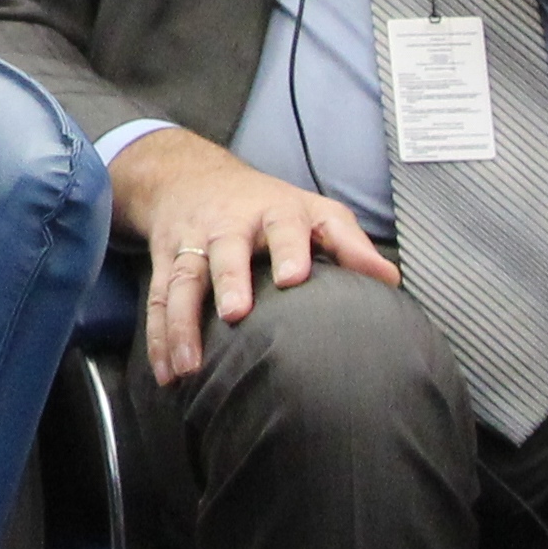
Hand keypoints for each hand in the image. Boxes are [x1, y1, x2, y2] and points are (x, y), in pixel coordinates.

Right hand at [110, 128, 398, 383]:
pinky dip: (160, 339)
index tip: (293, 278)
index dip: (289, 251)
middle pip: (224, 250)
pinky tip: (167, 373)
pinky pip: (158, 301)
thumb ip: (348, 243)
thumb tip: (389, 280)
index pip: (284, 228)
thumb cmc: (265, 204)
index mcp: (273, 213)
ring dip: (181, 324)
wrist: (188, 175)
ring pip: (182, 282)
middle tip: (233, 313)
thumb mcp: (312, 211)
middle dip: (228, 279)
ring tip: (188, 366)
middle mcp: (228, 226)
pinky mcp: (164, 263)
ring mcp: (192, 244)